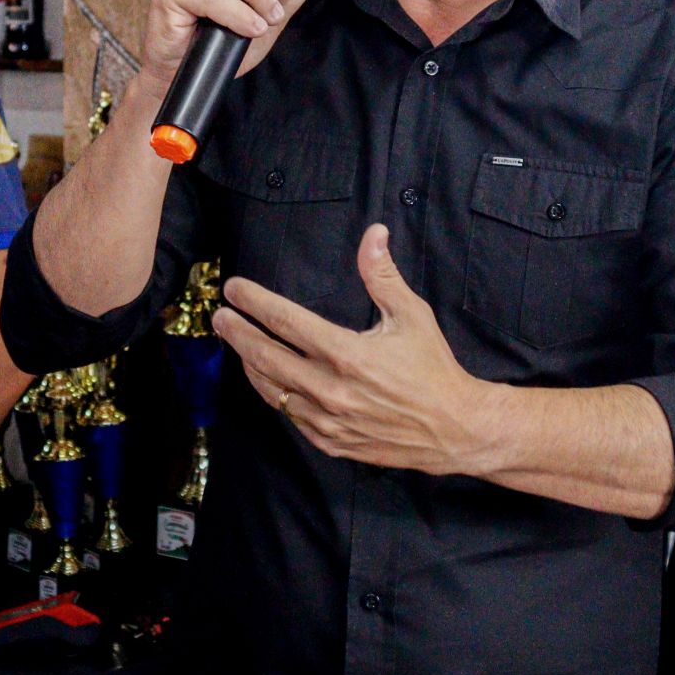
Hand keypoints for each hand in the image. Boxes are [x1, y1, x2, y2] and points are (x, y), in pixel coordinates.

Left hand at [213, 224, 495, 473]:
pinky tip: (268, 379)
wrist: (453, 429)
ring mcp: (328, 419)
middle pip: (266, 356)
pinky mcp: (330, 441)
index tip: (234, 289)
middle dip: (237, 333)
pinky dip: (274, 394)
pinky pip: (289, 415)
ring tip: (238, 344)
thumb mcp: (412, 315)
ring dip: (250, 364)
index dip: (255, 303)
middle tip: (221, 316)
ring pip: (271, 389)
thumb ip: (383, 275)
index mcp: (347, 354)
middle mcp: (331, 389)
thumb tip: (374, 233)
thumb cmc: (433, 369)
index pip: (286, 322)